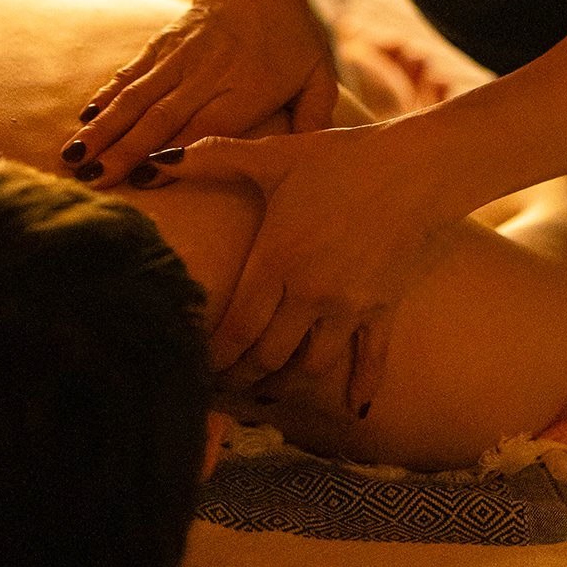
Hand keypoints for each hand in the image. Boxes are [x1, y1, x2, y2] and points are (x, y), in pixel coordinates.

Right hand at [62, 0, 339, 186]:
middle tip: (93, 179)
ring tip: (73, 156)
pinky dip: (106, 97)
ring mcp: (180, 55)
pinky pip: (130, 74)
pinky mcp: (160, 46)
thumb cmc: (291, 41)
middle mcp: (210, 70)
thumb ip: (314, 116)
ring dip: (104, 128)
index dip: (176, 152)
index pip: (208, 124)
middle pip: (162, 115)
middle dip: (124, 149)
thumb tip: (309, 156)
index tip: (145, 178)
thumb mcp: (317, 74)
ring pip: (137, 96)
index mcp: (249, 84)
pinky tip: (84, 121)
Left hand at [152, 124, 451, 413]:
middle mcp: (310, 293)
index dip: (213, 356)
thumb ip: (210, 158)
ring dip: (285, 386)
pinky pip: (372, 360)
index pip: (235, 329)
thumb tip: (150, 160)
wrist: (416, 167)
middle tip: (222, 387)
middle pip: (267, 356)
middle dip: (241, 377)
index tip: (195, 368)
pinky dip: (362, 388)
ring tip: (266, 394)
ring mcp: (349, 306)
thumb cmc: (340, 158)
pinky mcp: (383, 309)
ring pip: (310, 367)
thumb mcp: (272, 155)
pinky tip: (354, 412)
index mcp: (277, 261)